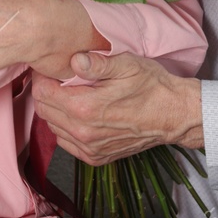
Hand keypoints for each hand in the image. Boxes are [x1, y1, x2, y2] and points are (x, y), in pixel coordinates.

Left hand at [32, 51, 203, 164]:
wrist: (175, 115)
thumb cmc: (153, 87)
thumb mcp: (126, 65)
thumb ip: (97, 63)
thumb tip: (74, 59)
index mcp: (85, 107)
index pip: (42, 92)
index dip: (42, 77)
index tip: (50, 68)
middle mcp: (82, 132)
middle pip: (44, 110)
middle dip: (46, 92)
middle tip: (57, 79)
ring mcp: (89, 148)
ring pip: (52, 127)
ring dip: (55, 110)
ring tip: (69, 95)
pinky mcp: (96, 157)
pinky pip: (66, 142)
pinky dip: (66, 128)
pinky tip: (79, 115)